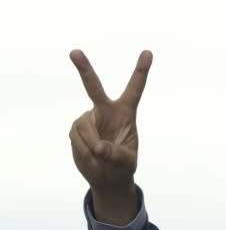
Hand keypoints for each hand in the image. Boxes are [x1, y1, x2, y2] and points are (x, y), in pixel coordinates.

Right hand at [69, 50, 152, 223]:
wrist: (107, 177)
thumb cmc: (122, 167)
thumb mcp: (126, 163)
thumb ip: (116, 154)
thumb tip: (99, 147)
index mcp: (126, 113)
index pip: (134, 89)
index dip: (141, 71)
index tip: (148, 52)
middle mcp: (105, 111)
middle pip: (94, 87)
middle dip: (84, 69)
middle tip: (74, 52)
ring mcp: (88, 119)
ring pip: (84, 127)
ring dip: (90, 146)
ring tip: (99, 158)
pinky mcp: (75, 129)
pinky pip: (77, 139)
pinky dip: (83, 151)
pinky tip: (91, 157)